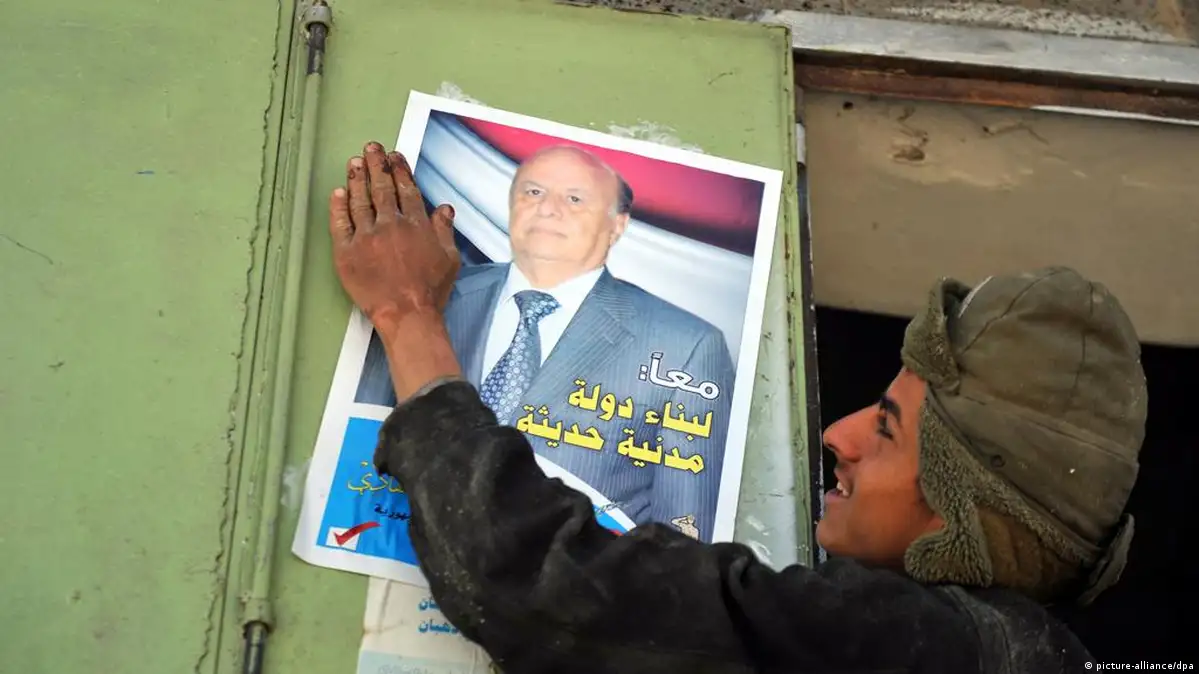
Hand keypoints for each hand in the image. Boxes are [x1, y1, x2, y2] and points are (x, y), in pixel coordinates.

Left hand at [328, 142, 459, 331]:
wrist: (408, 314)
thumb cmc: (430, 291)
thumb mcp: (449, 259)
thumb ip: (444, 230)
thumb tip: (444, 210)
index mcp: (416, 225)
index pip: (406, 189)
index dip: (399, 170)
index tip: (394, 156)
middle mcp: (390, 225)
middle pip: (381, 188)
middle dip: (376, 165)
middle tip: (371, 149)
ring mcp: (367, 238)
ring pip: (360, 201)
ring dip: (357, 179)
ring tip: (354, 163)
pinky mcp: (347, 253)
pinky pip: (340, 223)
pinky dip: (338, 206)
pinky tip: (337, 193)